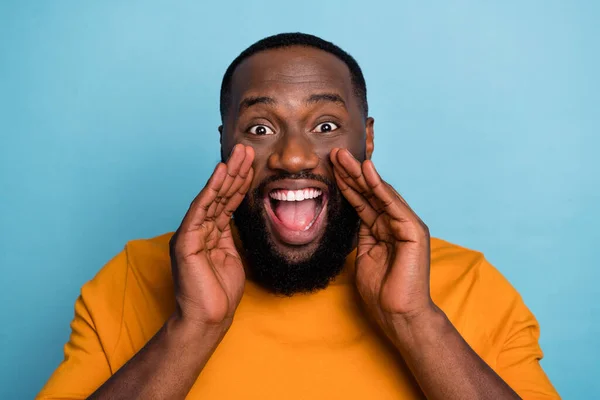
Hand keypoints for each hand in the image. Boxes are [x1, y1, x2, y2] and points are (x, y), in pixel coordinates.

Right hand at [169, 144, 253, 329]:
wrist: (209, 318)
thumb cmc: (220, 293)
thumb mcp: (232, 256)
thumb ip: (230, 235)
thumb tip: (239, 216)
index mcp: (209, 233)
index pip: (226, 202)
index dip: (239, 182)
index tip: (251, 163)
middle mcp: (197, 229)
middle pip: (219, 195)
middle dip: (234, 171)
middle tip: (247, 148)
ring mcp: (190, 234)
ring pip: (211, 197)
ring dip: (227, 173)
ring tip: (239, 153)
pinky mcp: (185, 241)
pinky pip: (201, 209)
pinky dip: (212, 189)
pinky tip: (222, 171)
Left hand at [330, 148, 433, 338]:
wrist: (397, 314)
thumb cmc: (380, 291)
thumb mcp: (363, 255)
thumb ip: (361, 233)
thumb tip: (349, 215)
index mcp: (382, 228)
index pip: (361, 201)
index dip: (345, 183)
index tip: (329, 167)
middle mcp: (395, 222)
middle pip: (370, 192)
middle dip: (351, 172)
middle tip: (334, 153)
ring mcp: (406, 225)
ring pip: (380, 193)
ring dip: (361, 174)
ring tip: (343, 157)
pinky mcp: (413, 230)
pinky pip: (393, 204)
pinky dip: (379, 186)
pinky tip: (367, 171)